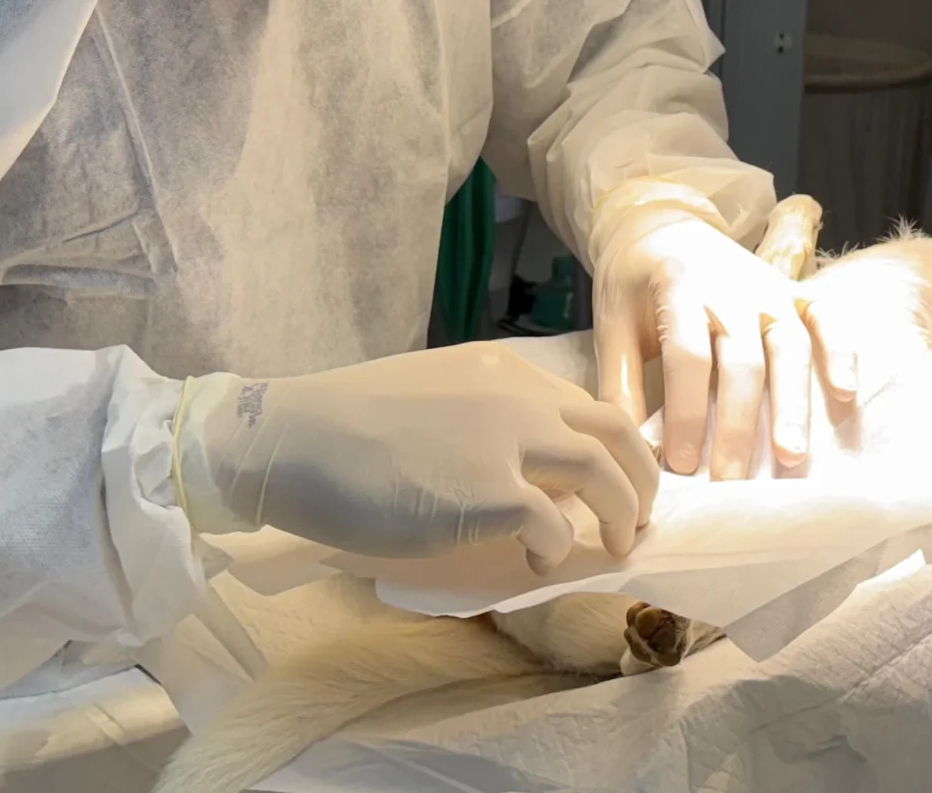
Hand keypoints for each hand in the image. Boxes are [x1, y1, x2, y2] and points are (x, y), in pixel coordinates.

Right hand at [173, 343, 658, 574]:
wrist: (291, 439)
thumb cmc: (343, 426)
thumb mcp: (433, 397)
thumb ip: (483, 416)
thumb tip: (519, 464)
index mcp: (501, 370)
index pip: (582, 402)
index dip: (609, 445)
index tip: (615, 478)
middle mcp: (515, 395)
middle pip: (612, 429)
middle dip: (640, 475)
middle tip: (640, 514)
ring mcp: (504, 440)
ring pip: (600, 470)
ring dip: (620, 511)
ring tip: (617, 543)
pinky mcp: (485, 492)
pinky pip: (551, 524)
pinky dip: (556, 546)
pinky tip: (538, 560)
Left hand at [593, 207, 852, 478]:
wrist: (662, 226)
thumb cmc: (634, 286)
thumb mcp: (612, 326)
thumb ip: (621, 385)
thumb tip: (627, 454)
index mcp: (677, 287)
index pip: (688, 356)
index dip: (684, 412)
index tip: (680, 466)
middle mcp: (730, 286)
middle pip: (742, 360)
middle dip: (738, 425)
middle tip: (732, 483)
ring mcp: (769, 288)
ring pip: (788, 346)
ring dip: (792, 403)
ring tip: (791, 458)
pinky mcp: (795, 291)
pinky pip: (826, 318)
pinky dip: (839, 353)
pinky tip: (844, 395)